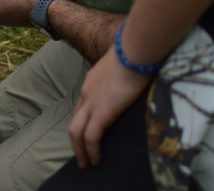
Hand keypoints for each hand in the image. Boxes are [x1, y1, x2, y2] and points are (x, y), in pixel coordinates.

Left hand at [68, 48, 153, 167]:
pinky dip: (91, 151)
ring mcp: (91, 102)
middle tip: (82, 156)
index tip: (88, 134)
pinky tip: (96, 160)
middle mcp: (87, 92)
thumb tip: (139, 81)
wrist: (135, 49)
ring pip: (76, 132)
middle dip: (76, 141)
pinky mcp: (101, 111)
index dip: (84, 121)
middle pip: (74, 121)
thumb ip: (126, 76)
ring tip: (86, 164)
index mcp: (92, 81)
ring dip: (80, 150)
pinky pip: (91, 137)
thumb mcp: (125, 66)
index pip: (83, 105)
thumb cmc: (137, 53)